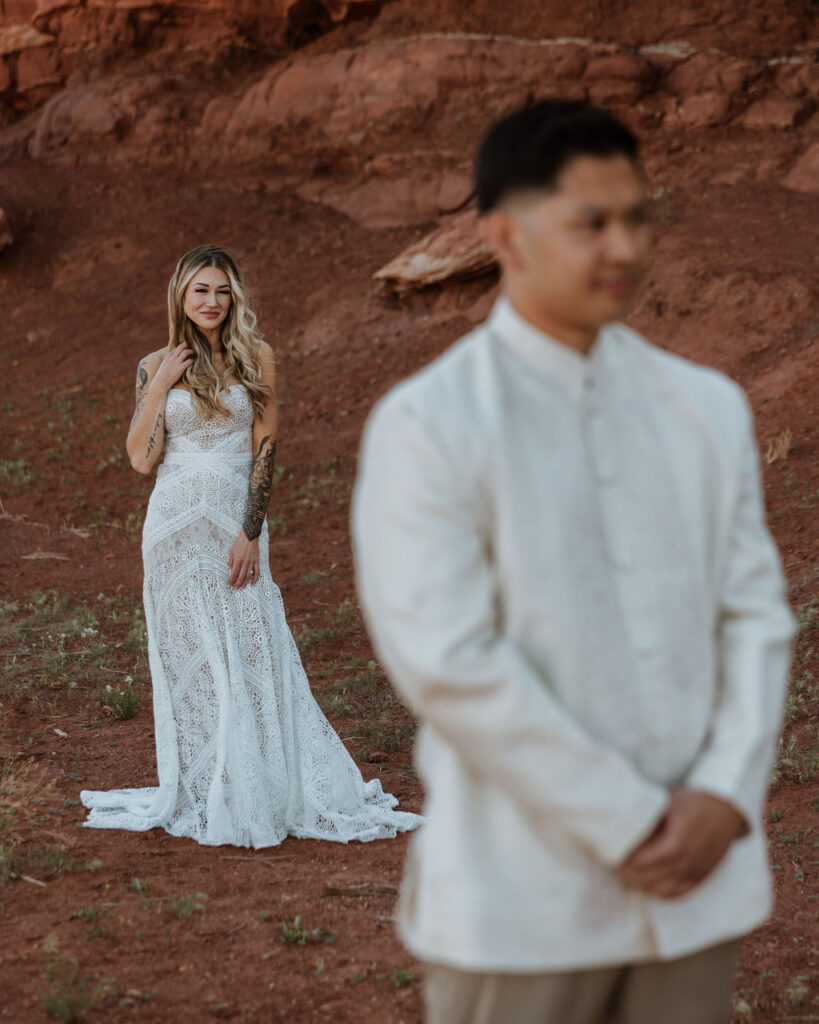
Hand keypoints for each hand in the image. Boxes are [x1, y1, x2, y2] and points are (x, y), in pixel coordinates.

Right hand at [152, 345, 194, 392]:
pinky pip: (189, 361)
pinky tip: (193, 363)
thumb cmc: (162, 376)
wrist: (161, 382)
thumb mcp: (164, 366)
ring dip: (190, 351)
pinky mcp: (181, 368)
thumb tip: (173, 361)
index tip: (184, 349)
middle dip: (186, 346)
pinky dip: (192, 361)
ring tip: (194, 353)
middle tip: (190, 347)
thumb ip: (168, 362)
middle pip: (180, 347)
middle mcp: (172, 358)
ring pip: (185, 352)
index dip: (181, 348)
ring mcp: (176, 362)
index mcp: (168, 357)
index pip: (175, 349)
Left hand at [228, 532, 259, 588]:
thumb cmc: (239, 543)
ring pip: (248, 576)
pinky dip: (255, 578)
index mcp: (238, 560)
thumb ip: (230, 561)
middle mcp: (245, 562)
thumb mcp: (232, 551)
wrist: (249, 537)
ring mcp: (252, 562)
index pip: (234, 573)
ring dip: (245, 583)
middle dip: (238, 584)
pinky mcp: (257, 561)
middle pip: (241, 576)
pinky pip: (257, 572)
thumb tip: (230, 569)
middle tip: (235, 588)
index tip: (229, 583)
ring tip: (242, 588)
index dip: (231, 580)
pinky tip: (253, 584)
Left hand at [617, 788, 746, 899]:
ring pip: (662, 892)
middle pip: (648, 880)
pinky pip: (679, 894)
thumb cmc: (693, 802)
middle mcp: (687, 863)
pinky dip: (661, 893)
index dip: (622, 862)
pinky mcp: (702, 877)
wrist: (726, 808)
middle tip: (613, 864)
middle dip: (627, 874)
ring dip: (642, 885)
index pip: (640, 863)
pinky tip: (648, 884)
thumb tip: (619, 826)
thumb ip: (646, 820)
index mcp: (676, 844)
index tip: (608, 855)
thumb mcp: (666, 804)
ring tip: (628, 873)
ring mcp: (696, 873)